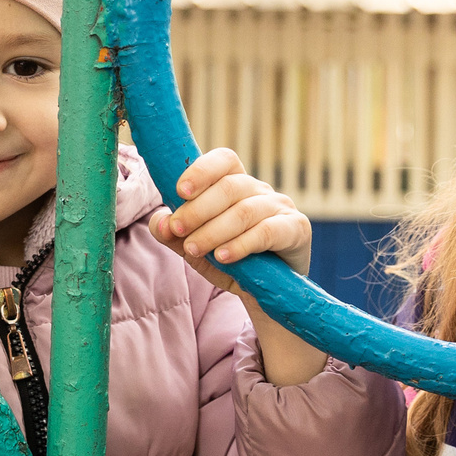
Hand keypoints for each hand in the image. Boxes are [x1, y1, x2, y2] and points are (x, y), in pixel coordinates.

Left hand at [152, 147, 311, 278]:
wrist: (265, 295)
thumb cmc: (231, 263)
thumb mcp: (197, 249)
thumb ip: (176, 234)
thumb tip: (159, 222)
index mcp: (236, 184)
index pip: (223, 160)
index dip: (202, 170)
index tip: (180, 191)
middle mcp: (260, 190)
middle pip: (229, 186)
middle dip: (198, 209)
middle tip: (177, 229)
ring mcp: (281, 207)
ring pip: (244, 211)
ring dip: (213, 230)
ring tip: (193, 249)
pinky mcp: (297, 229)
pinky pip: (267, 232)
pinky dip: (241, 244)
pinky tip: (223, 257)